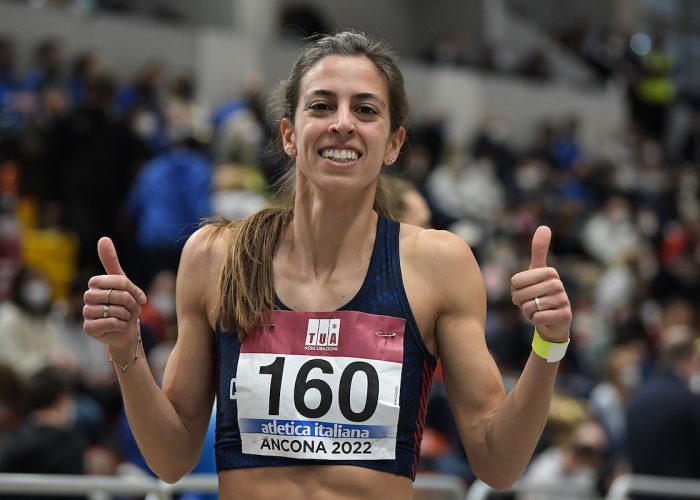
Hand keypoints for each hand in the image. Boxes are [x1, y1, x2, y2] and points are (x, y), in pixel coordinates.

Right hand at [83, 237, 146, 350]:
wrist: (126, 330)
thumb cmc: (124, 305)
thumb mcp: (122, 282)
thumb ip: (112, 261)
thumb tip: (103, 238)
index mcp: (95, 284)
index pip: (116, 281)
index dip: (131, 289)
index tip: (139, 297)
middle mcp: (87, 297)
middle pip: (115, 295)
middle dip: (130, 304)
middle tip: (134, 310)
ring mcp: (86, 313)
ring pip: (113, 310)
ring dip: (127, 315)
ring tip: (127, 318)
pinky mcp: (88, 328)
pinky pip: (109, 323)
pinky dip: (120, 325)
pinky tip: (120, 326)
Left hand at [510, 226, 571, 341]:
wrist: (553, 321)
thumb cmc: (541, 294)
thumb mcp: (536, 272)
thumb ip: (539, 250)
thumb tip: (544, 226)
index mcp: (549, 272)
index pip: (516, 281)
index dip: (515, 291)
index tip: (525, 292)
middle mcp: (558, 284)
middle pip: (521, 295)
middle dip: (521, 303)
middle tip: (530, 303)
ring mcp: (563, 300)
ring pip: (529, 307)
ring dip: (528, 312)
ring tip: (538, 310)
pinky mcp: (565, 315)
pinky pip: (538, 318)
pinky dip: (536, 320)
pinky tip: (544, 319)